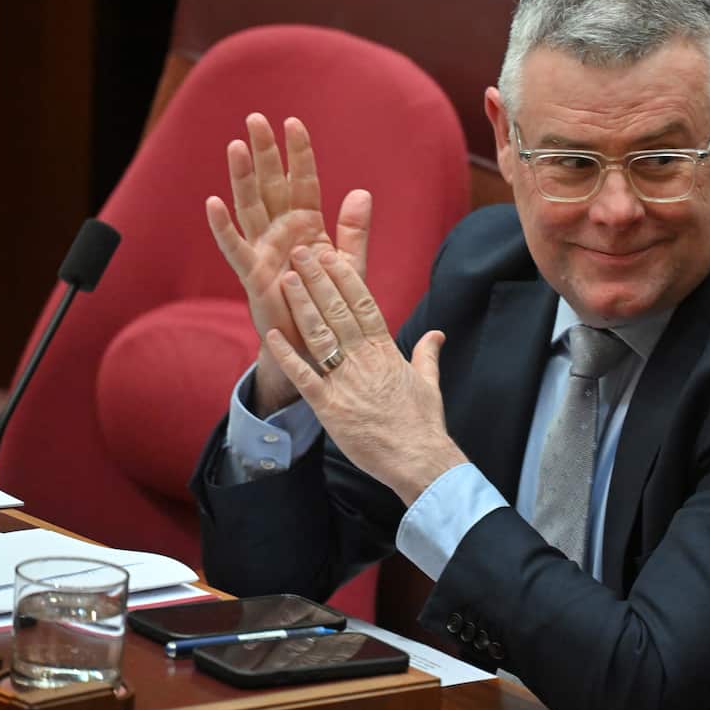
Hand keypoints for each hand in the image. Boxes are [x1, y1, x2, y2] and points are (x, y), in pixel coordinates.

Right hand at [205, 113, 371, 413]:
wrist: (314, 349)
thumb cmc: (328, 307)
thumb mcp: (348, 266)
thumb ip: (354, 230)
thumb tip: (361, 192)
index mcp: (306, 229)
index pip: (302, 183)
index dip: (298, 155)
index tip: (294, 122)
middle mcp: (281, 234)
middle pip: (271, 186)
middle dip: (264, 153)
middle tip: (255, 118)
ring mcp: (264, 252)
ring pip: (251, 207)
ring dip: (242, 177)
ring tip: (235, 145)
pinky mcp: (252, 276)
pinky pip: (235, 248)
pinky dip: (224, 226)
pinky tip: (213, 202)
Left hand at [265, 245, 466, 504]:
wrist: (419, 458)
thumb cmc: (424, 423)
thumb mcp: (429, 382)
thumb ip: (428, 353)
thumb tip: (437, 333)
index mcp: (387, 351)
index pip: (364, 305)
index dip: (345, 278)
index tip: (332, 255)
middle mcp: (365, 360)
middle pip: (338, 311)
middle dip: (318, 280)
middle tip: (300, 252)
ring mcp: (346, 381)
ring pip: (320, 335)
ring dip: (302, 306)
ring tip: (285, 278)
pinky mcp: (330, 407)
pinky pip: (304, 377)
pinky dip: (288, 355)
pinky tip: (272, 335)